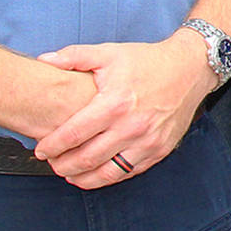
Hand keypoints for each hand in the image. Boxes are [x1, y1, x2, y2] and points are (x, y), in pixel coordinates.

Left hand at [32, 35, 216, 188]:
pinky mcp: (158, 150)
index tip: (40, 148)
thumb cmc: (147, 61)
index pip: (74, 133)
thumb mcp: (109, 52)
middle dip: (62, 165)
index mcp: (115, 103)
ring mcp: (147, 141)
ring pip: (106, 173)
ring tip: (68, 173)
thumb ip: (73, 57)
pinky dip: (107, 177)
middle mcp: (132, 126)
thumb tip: (42, 60)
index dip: (52, 145)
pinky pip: (127, 172)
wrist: (189, 69)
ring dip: (82, 177)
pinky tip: (94, 173)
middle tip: (51, 162)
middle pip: (86, 158)